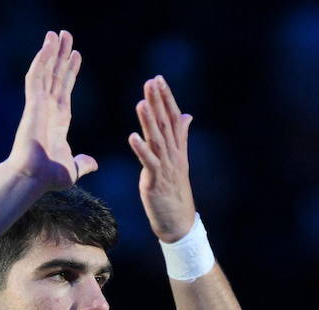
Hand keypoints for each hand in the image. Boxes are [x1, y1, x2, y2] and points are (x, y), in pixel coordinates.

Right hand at [7, 30, 96, 189]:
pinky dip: (41, 60)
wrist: (35, 177)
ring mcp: (40, 105)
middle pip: (55, 75)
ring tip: (56, 33)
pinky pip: (36, 77)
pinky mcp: (32, 104)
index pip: (64, 89)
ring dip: (51, 52)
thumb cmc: (50, 176)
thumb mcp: (73, 169)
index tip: (76, 56)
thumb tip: (93, 163)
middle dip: (60, 55)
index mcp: (59, 120)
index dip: (70, 72)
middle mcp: (49, 109)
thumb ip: (82, 163)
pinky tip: (47, 45)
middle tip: (65, 36)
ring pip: (45, 72)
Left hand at [129, 75, 195, 241]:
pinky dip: (141, 149)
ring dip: (149, 121)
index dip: (166, 98)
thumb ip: (181, 136)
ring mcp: (166, 168)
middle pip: (166, 124)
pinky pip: (149, 163)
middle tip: (151, 82)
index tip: (158, 80)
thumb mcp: (178, 160)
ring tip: (141, 103)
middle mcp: (174, 155)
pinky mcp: (156, 181)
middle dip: (158, 102)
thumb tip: (186, 114)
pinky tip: (132, 136)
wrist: (178, 221)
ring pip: (158, 140)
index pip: (173, 118)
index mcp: (178, 149)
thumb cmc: (175, 191)